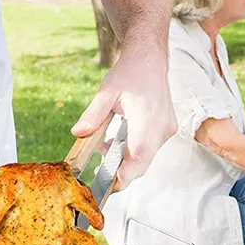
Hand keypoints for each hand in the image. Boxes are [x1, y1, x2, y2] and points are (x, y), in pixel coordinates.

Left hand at [71, 43, 176, 188]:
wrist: (150, 59)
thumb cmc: (130, 73)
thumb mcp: (107, 92)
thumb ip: (93, 115)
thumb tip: (77, 132)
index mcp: (147, 119)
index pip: (138, 156)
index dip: (125, 174)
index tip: (110, 185)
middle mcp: (161, 128)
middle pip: (143, 163)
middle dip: (122, 173)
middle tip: (101, 176)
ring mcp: (167, 130)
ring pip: (147, 158)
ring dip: (127, 161)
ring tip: (106, 149)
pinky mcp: (167, 129)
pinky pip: (151, 149)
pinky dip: (135, 151)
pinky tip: (118, 141)